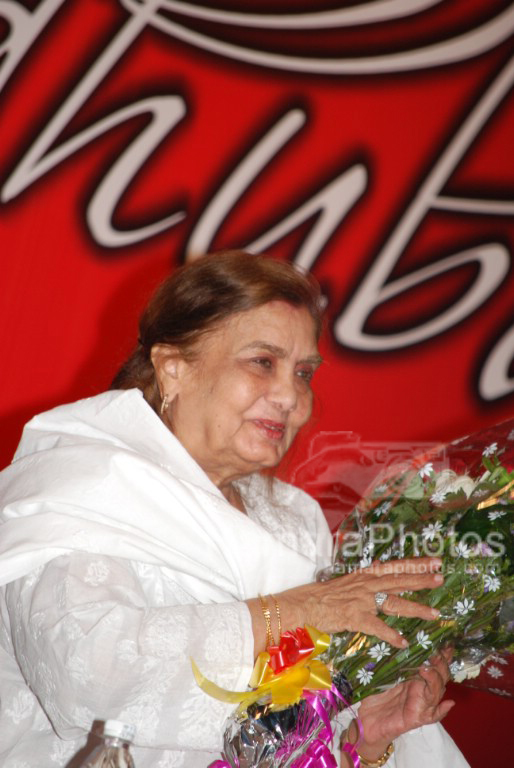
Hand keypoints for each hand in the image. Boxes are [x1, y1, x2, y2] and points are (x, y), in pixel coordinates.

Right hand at [277, 557, 443, 648]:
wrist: (301, 605)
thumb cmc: (321, 596)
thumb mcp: (345, 581)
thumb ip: (363, 579)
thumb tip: (377, 570)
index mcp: (364, 575)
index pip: (395, 566)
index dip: (415, 564)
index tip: (434, 561)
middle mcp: (366, 584)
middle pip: (399, 580)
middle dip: (422, 579)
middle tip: (442, 578)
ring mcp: (361, 600)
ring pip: (395, 602)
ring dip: (416, 608)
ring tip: (435, 614)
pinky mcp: (355, 617)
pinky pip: (378, 627)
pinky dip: (391, 635)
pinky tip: (403, 642)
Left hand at [354, 648, 453, 753]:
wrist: (366, 720)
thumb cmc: (373, 693)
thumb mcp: (383, 672)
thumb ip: (393, 659)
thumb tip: (401, 641)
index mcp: (416, 676)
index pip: (434, 664)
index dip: (443, 655)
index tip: (446, 642)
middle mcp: (422, 689)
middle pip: (441, 675)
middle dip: (441, 663)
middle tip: (437, 652)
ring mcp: (422, 704)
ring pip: (438, 691)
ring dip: (436, 679)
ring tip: (426, 668)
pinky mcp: (417, 718)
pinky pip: (433, 713)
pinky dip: (441, 708)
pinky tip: (447, 702)